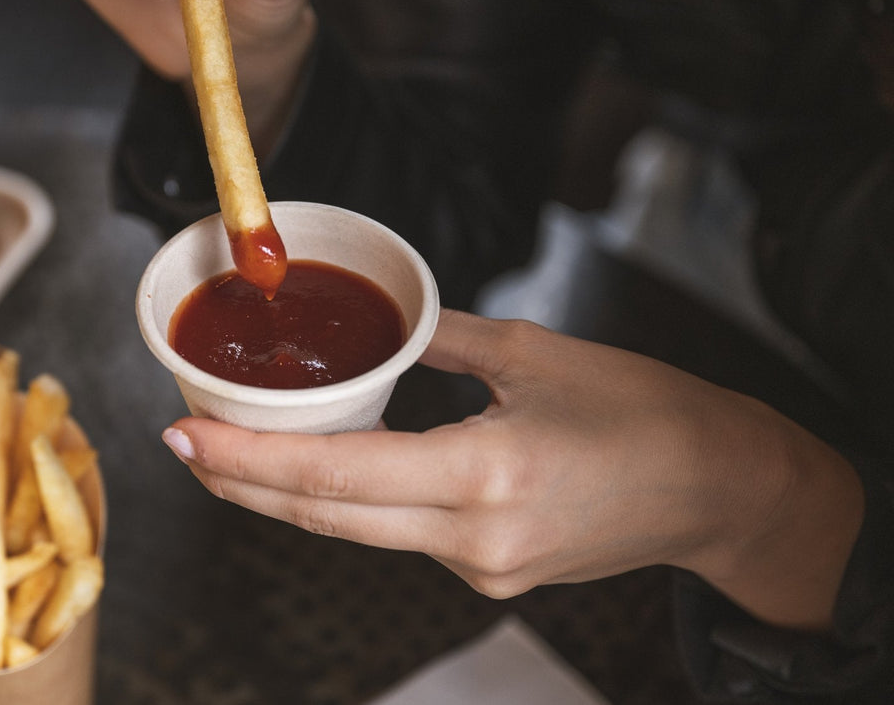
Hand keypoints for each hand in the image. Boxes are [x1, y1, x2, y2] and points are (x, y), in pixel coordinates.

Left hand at [162, 309, 862, 629]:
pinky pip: (401, 534)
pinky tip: (332, 470)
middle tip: (183, 446)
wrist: (717, 488)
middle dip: (243, 485)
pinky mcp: (490, 573)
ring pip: (357, 531)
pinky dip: (356, 502)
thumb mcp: (533, 354)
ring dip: (293, 494)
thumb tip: (381, 328)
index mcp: (482, 473)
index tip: (183, 439)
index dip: (246, 461)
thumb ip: (438, 341)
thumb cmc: (641, 411)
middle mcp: (472, 535)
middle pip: (325, 518)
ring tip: (238, 453)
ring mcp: (480, 566)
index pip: (333, 475)